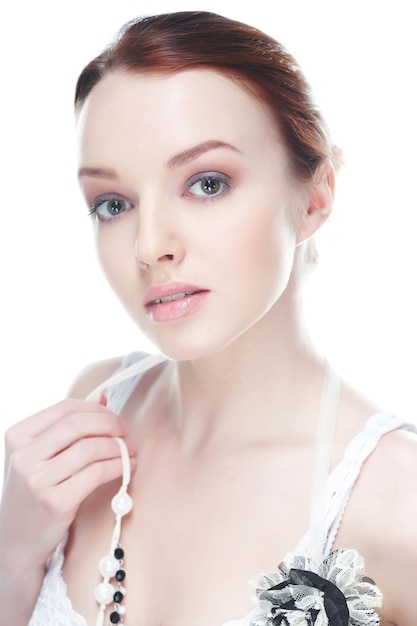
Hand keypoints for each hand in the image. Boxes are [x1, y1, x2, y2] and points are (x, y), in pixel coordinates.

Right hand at [0, 397, 135, 575]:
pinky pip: (97, 473)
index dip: (97, 409)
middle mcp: (23, 456)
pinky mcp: (55, 502)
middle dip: (110, 424)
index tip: (114, 418)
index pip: (66, 408)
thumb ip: (68, 426)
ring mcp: (37, 480)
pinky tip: (127, 468)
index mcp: (17, 436)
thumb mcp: (40, 456)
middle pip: (79, 424)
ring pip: (91, 448)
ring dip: (118, 447)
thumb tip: (103, 397)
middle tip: (126, 432)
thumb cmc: (33, 492)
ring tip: (130, 451)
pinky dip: (118, 466)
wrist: (14, 542)